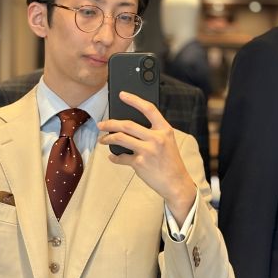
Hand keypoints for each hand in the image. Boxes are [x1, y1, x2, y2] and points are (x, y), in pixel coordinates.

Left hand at [98, 92, 196, 224]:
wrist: (176, 182)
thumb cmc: (170, 162)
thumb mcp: (167, 142)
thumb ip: (153, 132)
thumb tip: (129, 126)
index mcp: (165, 129)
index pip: (148, 109)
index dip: (134, 99)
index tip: (122, 95)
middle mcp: (156, 138)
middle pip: (127, 124)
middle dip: (110, 123)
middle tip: (101, 124)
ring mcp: (147, 151)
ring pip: (120, 139)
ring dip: (107, 138)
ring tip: (102, 140)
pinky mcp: (140, 163)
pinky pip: (121, 157)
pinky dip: (114, 157)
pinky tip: (112, 156)